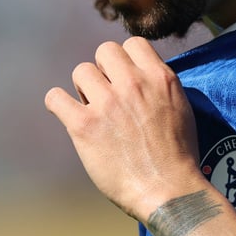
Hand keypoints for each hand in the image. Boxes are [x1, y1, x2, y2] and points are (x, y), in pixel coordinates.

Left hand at [45, 36, 204, 220]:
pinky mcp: (84, 125)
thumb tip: (139, 74)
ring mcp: (107, 103)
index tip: (125, 80)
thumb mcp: (180, 108)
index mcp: (159, 77)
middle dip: (103, 71)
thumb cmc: (178, 156)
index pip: (132, 43)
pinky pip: (55, 97)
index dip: (126, 61)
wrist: (170, 192)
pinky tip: (67, 115)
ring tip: (93, 111)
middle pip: (104, 51)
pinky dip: (58, 104)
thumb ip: (159, 85)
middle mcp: (133, 84)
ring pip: (80, 71)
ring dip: (84, 90)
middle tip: (108, 96)